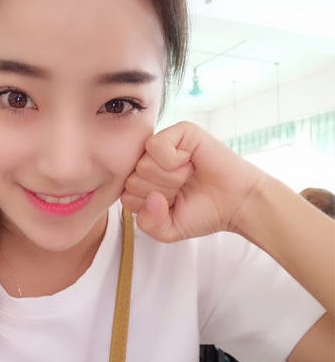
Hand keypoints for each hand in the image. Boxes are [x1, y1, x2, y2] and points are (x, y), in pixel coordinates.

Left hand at [120, 121, 265, 241]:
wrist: (237, 203)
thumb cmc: (204, 212)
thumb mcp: (168, 229)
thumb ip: (148, 223)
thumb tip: (151, 198)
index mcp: (142, 182)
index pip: (125, 196)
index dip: (151, 207)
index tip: (173, 204)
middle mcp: (149, 162)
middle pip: (132, 181)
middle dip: (161, 193)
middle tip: (183, 189)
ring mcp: (162, 145)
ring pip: (143, 165)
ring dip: (170, 178)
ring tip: (188, 176)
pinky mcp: (179, 131)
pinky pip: (155, 146)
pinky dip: (173, 161)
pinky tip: (189, 162)